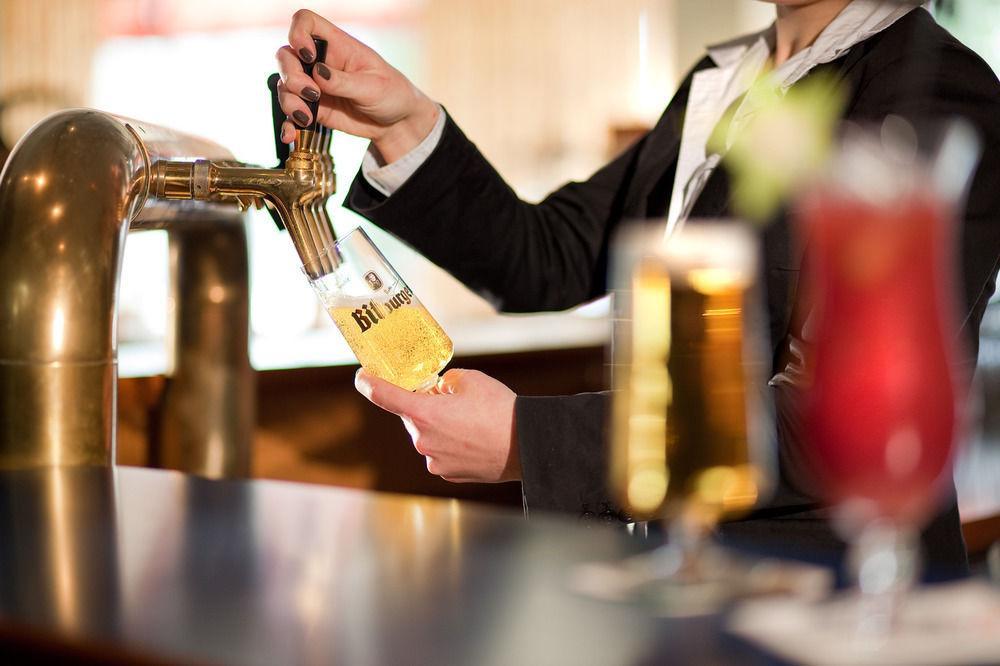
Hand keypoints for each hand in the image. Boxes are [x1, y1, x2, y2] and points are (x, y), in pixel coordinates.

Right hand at [277, 9, 439, 162]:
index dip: (298, 33)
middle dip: (291, 75)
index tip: (308, 55)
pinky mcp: (312, 108)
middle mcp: (320, 62)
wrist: (395, 123)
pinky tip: (290, 135)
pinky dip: (287, 124)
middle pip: (287, 55)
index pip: (305, 22)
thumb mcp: (373, 87)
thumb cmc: (391, 94)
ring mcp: (313, 85)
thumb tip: (317, 73)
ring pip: (285, 85)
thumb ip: (344, 81)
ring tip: (307, 118)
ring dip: (290, 102)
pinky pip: (291, 113)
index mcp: (337, 45)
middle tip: (311, 94)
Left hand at [354, 369, 520, 482]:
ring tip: (472, 423)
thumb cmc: (500, 410)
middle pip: (413, 416)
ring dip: (441, 427)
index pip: (384, 395)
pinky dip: (451, 444)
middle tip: (452, 400)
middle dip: (426, 406)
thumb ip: (445, 382)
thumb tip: (439, 390)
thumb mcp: (470, 380)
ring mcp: (434, 460)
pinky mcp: (446, 473)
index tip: (362, 377)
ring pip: (428, 436)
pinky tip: (474, 440)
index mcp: (424, 413)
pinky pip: (440, 452)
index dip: (369, 383)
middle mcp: (423, 440)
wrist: (526, 445)